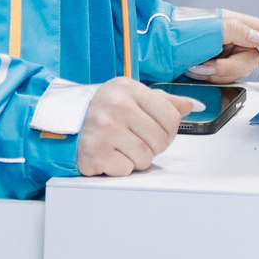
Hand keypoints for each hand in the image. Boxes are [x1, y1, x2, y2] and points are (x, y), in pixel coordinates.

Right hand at [77, 78, 194, 176]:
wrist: (64, 123)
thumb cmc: (102, 110)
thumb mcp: (132, 97)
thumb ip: (165, 102)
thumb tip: (195, 105)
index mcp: (129, 88)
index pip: (171, 117)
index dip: (166, 130)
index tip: (152, 129)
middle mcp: (116, 106)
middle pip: (160, 140)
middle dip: (151, 146)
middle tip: (133, 139)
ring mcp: (104, 129)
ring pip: (144, 158)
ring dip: (135, 159)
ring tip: (119, 146)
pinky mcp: (94, 152)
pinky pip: (124, 170)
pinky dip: (118, 168)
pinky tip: (107, 154)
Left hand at [183, 8, 258, 81]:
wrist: (153, 50)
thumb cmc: (176, 34)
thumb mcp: (210, 30)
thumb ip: (239, 31)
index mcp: (233, 23)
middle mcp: (230, 38)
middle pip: (252, 59)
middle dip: (231, 67)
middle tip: (210, 65)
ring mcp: (221, 55)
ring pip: (237, 73)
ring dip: (218, 75)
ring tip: (198, 68)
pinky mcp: (212, 70)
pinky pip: (224, 81)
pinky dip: (212, 81)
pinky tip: (197, 74)